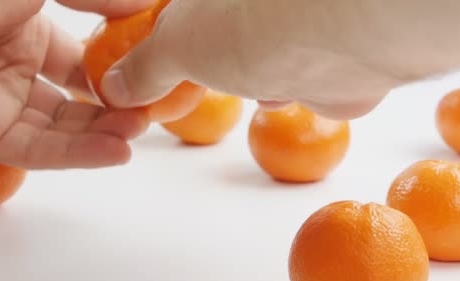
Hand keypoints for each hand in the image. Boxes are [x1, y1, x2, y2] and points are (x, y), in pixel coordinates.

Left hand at [0, 0, 153, 168]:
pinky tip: (115, 152)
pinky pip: (34, 151)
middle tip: (147, 114)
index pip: (79, 65)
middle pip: (74, 103)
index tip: (147, 80)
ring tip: (137, 134)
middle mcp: (13, 71)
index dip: (114, 74)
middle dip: (112, 110)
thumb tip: (146, 6)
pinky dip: (76, 155)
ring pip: (59, 130)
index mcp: (25, 33)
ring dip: (100, 135)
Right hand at [99, 0, 459, 118]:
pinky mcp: (329, 60)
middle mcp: (256, 10)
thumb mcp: (176, 47)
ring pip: (260, 63)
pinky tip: (287, 90)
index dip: (163, 49)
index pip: (180, 20)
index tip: (148, 78)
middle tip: (199, 84)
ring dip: (253, 80)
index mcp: (214, 0)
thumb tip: (114, 87)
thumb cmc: (251, 28)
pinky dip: (288, 93)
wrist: (345, 36)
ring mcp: (297, 30)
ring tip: (257, 78)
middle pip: (221, 41)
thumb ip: (145, 67)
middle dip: (211, 66)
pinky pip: (298, 82)